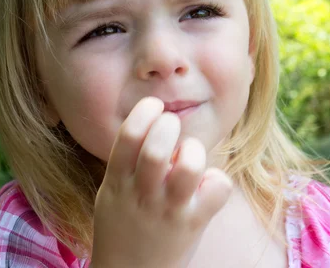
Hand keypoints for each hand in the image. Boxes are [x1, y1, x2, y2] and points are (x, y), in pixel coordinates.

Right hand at [90, 97, 232, 267]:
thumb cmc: (124, 223)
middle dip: (169, 125)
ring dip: (193, 150)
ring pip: (191, 166)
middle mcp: (143, 195)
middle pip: (159, 147)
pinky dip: (216, 179)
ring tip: (189, 156)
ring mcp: (170, 210)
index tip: (154, 107)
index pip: (129, 136)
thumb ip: (129, 160)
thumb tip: (159, 122)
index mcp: (117, 182)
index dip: (145, 111)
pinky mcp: (194, 223)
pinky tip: (205, 184)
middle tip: (171, 128)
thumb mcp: (112, 190)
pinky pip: (218, 188)